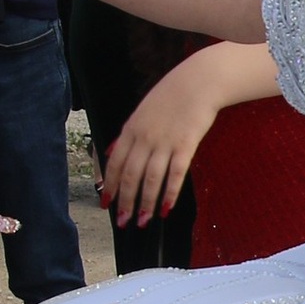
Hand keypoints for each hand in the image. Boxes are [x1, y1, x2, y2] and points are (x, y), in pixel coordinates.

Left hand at [103, 52, 234, 228]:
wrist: (198, 82)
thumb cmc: (171, 96)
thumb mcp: (142, 111)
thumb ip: (127, 134)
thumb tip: (110, 151)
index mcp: (131, 129)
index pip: (115, 163)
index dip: (110, 185)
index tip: (106, 203)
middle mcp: (145, 137)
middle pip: (131, 175)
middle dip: (125, 201)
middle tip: (122, 221)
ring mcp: (165, 142)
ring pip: (151, 179)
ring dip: (145, 202)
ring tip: (143, 220)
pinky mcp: (186, 146)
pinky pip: (175, 175)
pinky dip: (170, 193)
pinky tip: (166, 208)